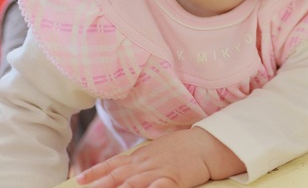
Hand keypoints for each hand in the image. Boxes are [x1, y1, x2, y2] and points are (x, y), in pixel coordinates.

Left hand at [76, 127, 243, 187]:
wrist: (207, 144)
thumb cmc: (183, 147)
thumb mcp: (158, 149)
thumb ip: (140, 159)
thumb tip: (123, 165)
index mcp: (141, 156)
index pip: (114, 164)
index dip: (97, 172)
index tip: (80, 180)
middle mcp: (147, 164)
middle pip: (119, 175)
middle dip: (102, 184)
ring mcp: (160, 171)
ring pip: (136, 182)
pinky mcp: (175, 179)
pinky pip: (161, 187)